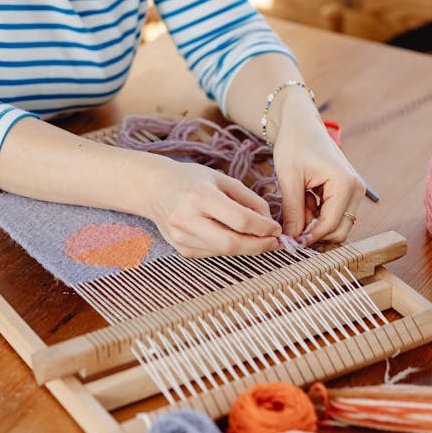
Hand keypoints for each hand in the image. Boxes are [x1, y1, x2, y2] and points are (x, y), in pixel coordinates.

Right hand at [146, 158, 281, 257]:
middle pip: (231, 244)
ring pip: (223, 252)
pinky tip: (234, 237)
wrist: (154, 188)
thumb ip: (248, 198)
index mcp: (199, 195)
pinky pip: (213, 253)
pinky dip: (229, 248)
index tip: (277, 228)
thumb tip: (269, 221)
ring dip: (247, 249)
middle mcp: (187, 218)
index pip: (239, 220)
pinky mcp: (180, 249)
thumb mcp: (221, 178)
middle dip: (259, 246)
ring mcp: (181, 236)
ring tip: (260, 240)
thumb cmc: (191, 179)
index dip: (263, 228)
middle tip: (275, 243)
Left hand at [272, 114, 364, 245]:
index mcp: (345, 183)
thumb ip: (293, 211)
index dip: (309, 237)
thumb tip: (292, 240)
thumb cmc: (294, 143)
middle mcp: (356, 189)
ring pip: (336, 224)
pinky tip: (303, 197)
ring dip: (314, 221)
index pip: (330, 225)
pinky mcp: (347, 192)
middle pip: (339, 230)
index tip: (289, 242)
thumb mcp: (288, 178)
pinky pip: (333, 214)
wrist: (299, 123)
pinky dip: (316, 213)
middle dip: (313, 231)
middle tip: (290, 221)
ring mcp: (354, 191)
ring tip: (297, 200)